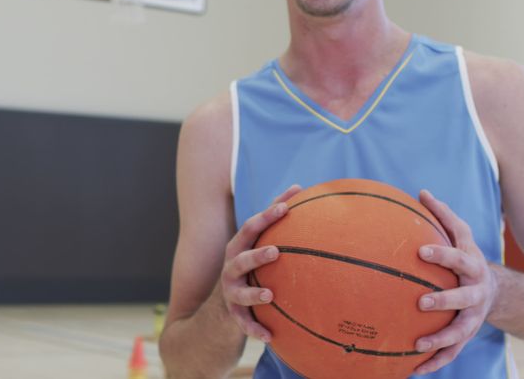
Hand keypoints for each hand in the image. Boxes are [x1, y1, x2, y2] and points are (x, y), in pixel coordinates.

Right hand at [219, 185, 302, 342]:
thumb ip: (275, 219)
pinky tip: (269, 337)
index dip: (266, 217)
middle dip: (256, 255)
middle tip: (276, 252)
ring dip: (254, 294)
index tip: (285, 208)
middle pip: (240, 259)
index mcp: (238, 248)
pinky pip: (244, 323)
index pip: (250, 228)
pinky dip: (255, 329)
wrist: (223, 304)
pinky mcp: (234, 314)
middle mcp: (231, 268)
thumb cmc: (250, 265)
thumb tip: (300, 188)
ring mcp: (230, 292)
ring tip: (270, 295)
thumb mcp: (256, 243)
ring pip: (240, 293)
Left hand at [412, 190, 498, 374]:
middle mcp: (476, 293)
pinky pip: (452, 352)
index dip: (441, 255)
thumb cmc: (466, 256)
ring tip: (417, 345)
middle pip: (463, 298)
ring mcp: (473, 317)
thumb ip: (442, 214)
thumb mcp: (461, 235)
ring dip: (440, 340)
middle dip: (444, 301)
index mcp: (472, 266)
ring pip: (459, 332)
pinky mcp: (466, 334)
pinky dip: (435, 362)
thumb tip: (421, 192)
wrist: (493, 290)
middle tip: (421, 302)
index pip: (457, 258)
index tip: (421, 251)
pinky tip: (413, 371)